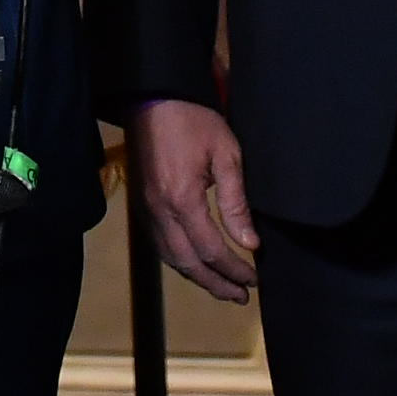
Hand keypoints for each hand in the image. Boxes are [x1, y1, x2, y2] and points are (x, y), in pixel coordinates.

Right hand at [127, 99, 257, 303]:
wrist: (153, 99)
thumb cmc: (195, 121)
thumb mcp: (226, 154)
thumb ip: (236, 201)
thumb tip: (249, 243)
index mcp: (183, 200)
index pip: (211, 249)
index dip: (234, 269)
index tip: (255, 279)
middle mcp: (160, 213)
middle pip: (188, 263)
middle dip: (216, 284)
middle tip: (241, 296)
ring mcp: (146, 211)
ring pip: (171, 258)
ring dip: (197, 278)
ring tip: (222, 288)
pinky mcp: (141, 206)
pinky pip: (160, 245)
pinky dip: (180, 262)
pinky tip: (195, 265)